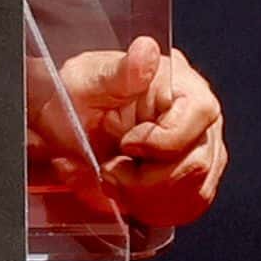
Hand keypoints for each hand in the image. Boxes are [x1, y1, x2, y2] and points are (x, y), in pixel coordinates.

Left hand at [30, 36, 227, 249]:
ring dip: (144, 196)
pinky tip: (127, 192)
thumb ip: (118, 72)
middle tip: (109, 170)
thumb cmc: (74, 98)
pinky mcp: (193, 179)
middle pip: (197, 163)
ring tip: (114, 177)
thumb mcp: (85, 81)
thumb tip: (146, 52)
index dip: (162, 140)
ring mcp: (201, 150)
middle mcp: (198, 117)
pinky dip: (150, 208)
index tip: (125, 145)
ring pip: (193, 191)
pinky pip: (186, 206)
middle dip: (145, 179)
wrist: (60, 126)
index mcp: (180, 83)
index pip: (200, 114)